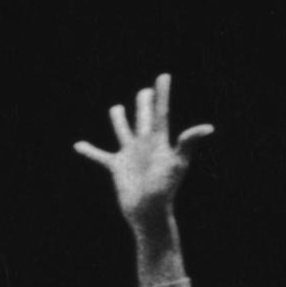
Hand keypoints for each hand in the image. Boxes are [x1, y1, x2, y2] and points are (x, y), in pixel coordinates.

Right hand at [71, 71, 212, 234]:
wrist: (149, 211)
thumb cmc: (165, 188)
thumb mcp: (177, 163)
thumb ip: (188, 143)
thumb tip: (207, 128)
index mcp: (159, 140)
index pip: (162, 111)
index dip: (162, 93)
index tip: (163, 75)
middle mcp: (145, 144)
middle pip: (144, 117)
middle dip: (145, 103)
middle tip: (145, 92)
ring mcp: (130, 155)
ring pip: (123, 131)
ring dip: (119, 120)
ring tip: (116, 109)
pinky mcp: (117, 167)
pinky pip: (100, 156)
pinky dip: (89, 151)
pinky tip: (78, 145)